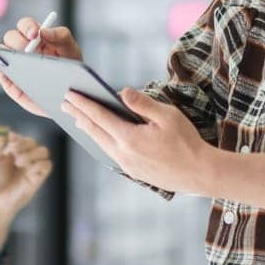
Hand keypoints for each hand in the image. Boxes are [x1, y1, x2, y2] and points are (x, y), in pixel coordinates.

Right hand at [0, 15, 82, 117]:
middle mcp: (22, 48)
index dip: (28, 27)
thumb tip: (44, 31)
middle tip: (28, 50)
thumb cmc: (70, 68)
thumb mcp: (71, 49)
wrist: (68, 93)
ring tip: (19, 61)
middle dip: (18, 41)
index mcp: (36, 37)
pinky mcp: (10, 81)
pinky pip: (0, 74)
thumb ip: (61, 36)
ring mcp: (14, 64)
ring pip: (1, 53)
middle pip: (11, 37)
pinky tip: (9, 73)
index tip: (35, 34)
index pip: (25, 25)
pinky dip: (1, 72)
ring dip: (7, 54)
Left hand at [0, 133, 52, 213]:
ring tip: (18, 162)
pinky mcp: (39, 178)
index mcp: (15, 152)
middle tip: (13, 150)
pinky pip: (47, 165)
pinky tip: (27, 170)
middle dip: (24, 143)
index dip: (18, 138)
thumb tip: (4, 133)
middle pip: (34, 142)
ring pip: (44, 151)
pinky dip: (38, 164)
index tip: (10, 142)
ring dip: (31, 153)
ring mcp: (33, 168)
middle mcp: (26, 158)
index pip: (23, 138)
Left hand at [60, 88, 211, 193]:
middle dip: (78, 115)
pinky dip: (100, 140)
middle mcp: (123, 154)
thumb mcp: (167, 116)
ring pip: (100, 143)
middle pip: (94, 131)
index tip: (70, 94)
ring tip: (77, 117)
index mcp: (129, 138)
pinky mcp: (133, 171)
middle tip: (65, 103)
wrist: (199, 173)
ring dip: (88, 128)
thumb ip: (142, 103)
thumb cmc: (186, 142)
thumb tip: (121, 91)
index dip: (83, 104)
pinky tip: (100, 135)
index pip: (99, 117)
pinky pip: (110, 152)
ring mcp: (126, 165)